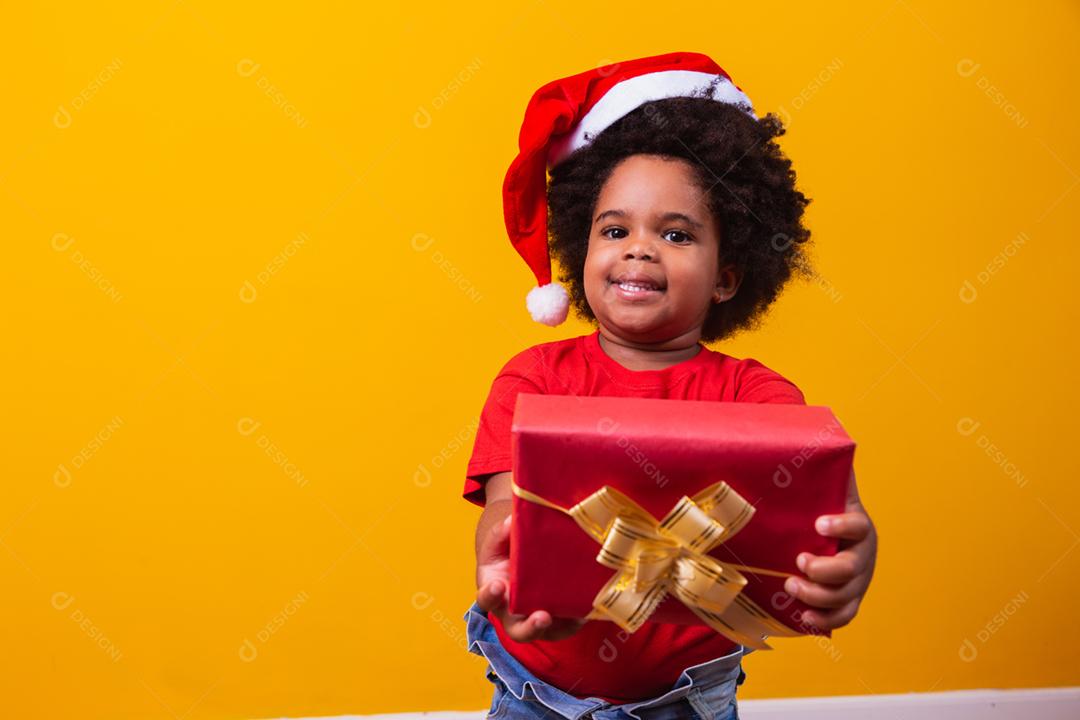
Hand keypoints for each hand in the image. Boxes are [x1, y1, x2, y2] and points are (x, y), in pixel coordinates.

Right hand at [476, 512, 587, 641]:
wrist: (521, 560)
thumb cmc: (506, 553)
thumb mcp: (500, 540)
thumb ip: (502, 532)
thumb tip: (511, 521)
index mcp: (495, 592)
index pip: (487, 599)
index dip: (490, 595)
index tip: (497, 586)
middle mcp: (513, 613)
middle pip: (518, 630)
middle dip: (530, 627)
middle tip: (542, 617)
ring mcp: (535, 619)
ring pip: (547, 632)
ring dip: (561, 627)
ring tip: (575, 619)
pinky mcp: (557, 620)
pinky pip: (567, 625)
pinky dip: (577, 620)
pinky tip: (587, 612)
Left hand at [784, 468, 876, 631]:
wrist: (831, 533)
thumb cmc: (821, 505)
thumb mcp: (825, 485)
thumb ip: (824, 463)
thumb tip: (817, 428)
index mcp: (857, 524)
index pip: (857, 526)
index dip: (841, 526)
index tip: (818, 524)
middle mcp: (862, 555)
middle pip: (852, 569)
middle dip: (824, 570)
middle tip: (798, 562)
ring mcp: (857, 581)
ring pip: (846, 596)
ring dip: (819, 596)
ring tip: (791, 585)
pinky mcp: (846, 599)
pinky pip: (843, 617)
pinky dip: (824, 621)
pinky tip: (804, 618)